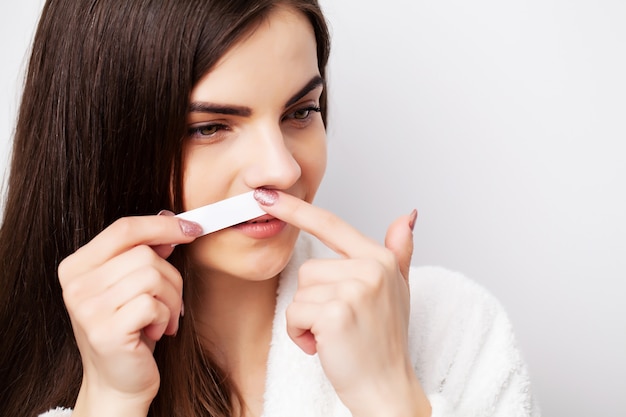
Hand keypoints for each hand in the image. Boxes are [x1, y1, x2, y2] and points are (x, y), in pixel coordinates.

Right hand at [57, 214, 201, 415]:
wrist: (119, 381)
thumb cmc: (130, 330)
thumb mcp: (133, 285)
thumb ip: (144, 253)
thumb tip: (170, 222)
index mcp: (77, 266)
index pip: (124, 229)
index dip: (162, 225)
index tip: (192, 228)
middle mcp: (75, 285)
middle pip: (145, 253)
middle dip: (171, 277)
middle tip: (171, 302)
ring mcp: (86, 308)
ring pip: (152, 276)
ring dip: (171, 299)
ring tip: (163, 318)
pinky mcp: (105, 331)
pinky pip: (153, 304)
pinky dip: (165, 316)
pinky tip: (156, 332)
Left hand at [254, 190, 429, 416]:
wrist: (386, 388)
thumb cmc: (384, 342)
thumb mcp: (399, 291)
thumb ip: (399, 252)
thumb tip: (407, 216)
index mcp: (380, 259)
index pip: (331, 224)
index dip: (297, 209)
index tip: (267, 195)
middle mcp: (371, 268)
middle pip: (308, 269)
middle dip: (314, 300)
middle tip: (339, 324)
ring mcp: (355, 289)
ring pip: (299, 291)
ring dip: (306, 318)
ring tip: (332, 335)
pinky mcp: (337, 312)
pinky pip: (295, 313)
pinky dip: (300, 334)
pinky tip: (323, 346)